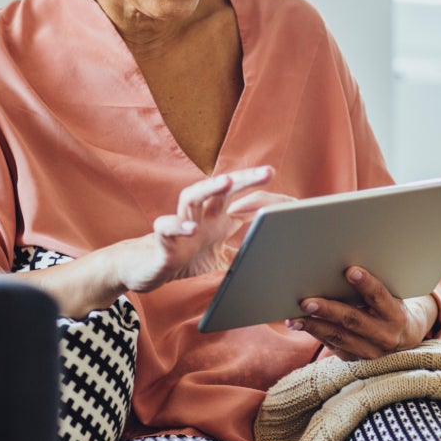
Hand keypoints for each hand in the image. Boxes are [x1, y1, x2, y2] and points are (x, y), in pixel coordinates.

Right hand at [117, 166, 289, 292]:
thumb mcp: (220, 258)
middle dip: (244, 179)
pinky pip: (167, 228)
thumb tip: (270, 262)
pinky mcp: (162, 240)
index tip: (293, 203)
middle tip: (268, 172)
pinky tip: (190, 228)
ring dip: (208, 188)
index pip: (244, 202)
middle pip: (222, 189)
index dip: (267, 200)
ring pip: (192, 197)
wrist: (147, 269)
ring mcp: (181, 224)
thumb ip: (241, 255)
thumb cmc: (184, 257)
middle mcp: (201, 216)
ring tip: (225, 182)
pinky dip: (177, 226)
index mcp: (217, 219)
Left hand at [286, 266, 437, 360]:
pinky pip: (333, 346)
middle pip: (353, 320)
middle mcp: (385, 336)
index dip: (367, 284)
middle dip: (328, 310)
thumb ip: (372, 287)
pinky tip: (299, 325)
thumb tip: (344, 266)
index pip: (380, 297)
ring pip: (339, 337)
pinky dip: (315, 334)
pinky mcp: (356, 360)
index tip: (350, 270)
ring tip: (292, 319)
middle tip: (306, 302)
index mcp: (396, 315)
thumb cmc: (391, 306)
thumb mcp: (391, 295)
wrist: (405, 338)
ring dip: (313, 326)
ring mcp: (371, 351)